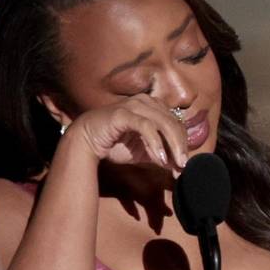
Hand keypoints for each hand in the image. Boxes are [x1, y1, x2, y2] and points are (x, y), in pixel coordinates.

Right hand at [64, 94, 188, 173]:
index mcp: (153, 107)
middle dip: (181, 146)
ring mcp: (135, 105)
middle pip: (173, 123)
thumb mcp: (143, 152)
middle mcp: (146, 102)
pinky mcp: (124, 113)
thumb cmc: (114, 144)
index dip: (183, 144)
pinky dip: (156, 143)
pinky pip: (146, 127)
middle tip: (183, 166)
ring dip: (172, 145)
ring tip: (174, 164)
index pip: (176, 124)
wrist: (86, 142)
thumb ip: (160, 156)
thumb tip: (178, 167)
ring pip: (163, 123)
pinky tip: (160, 158)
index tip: (183, 165)